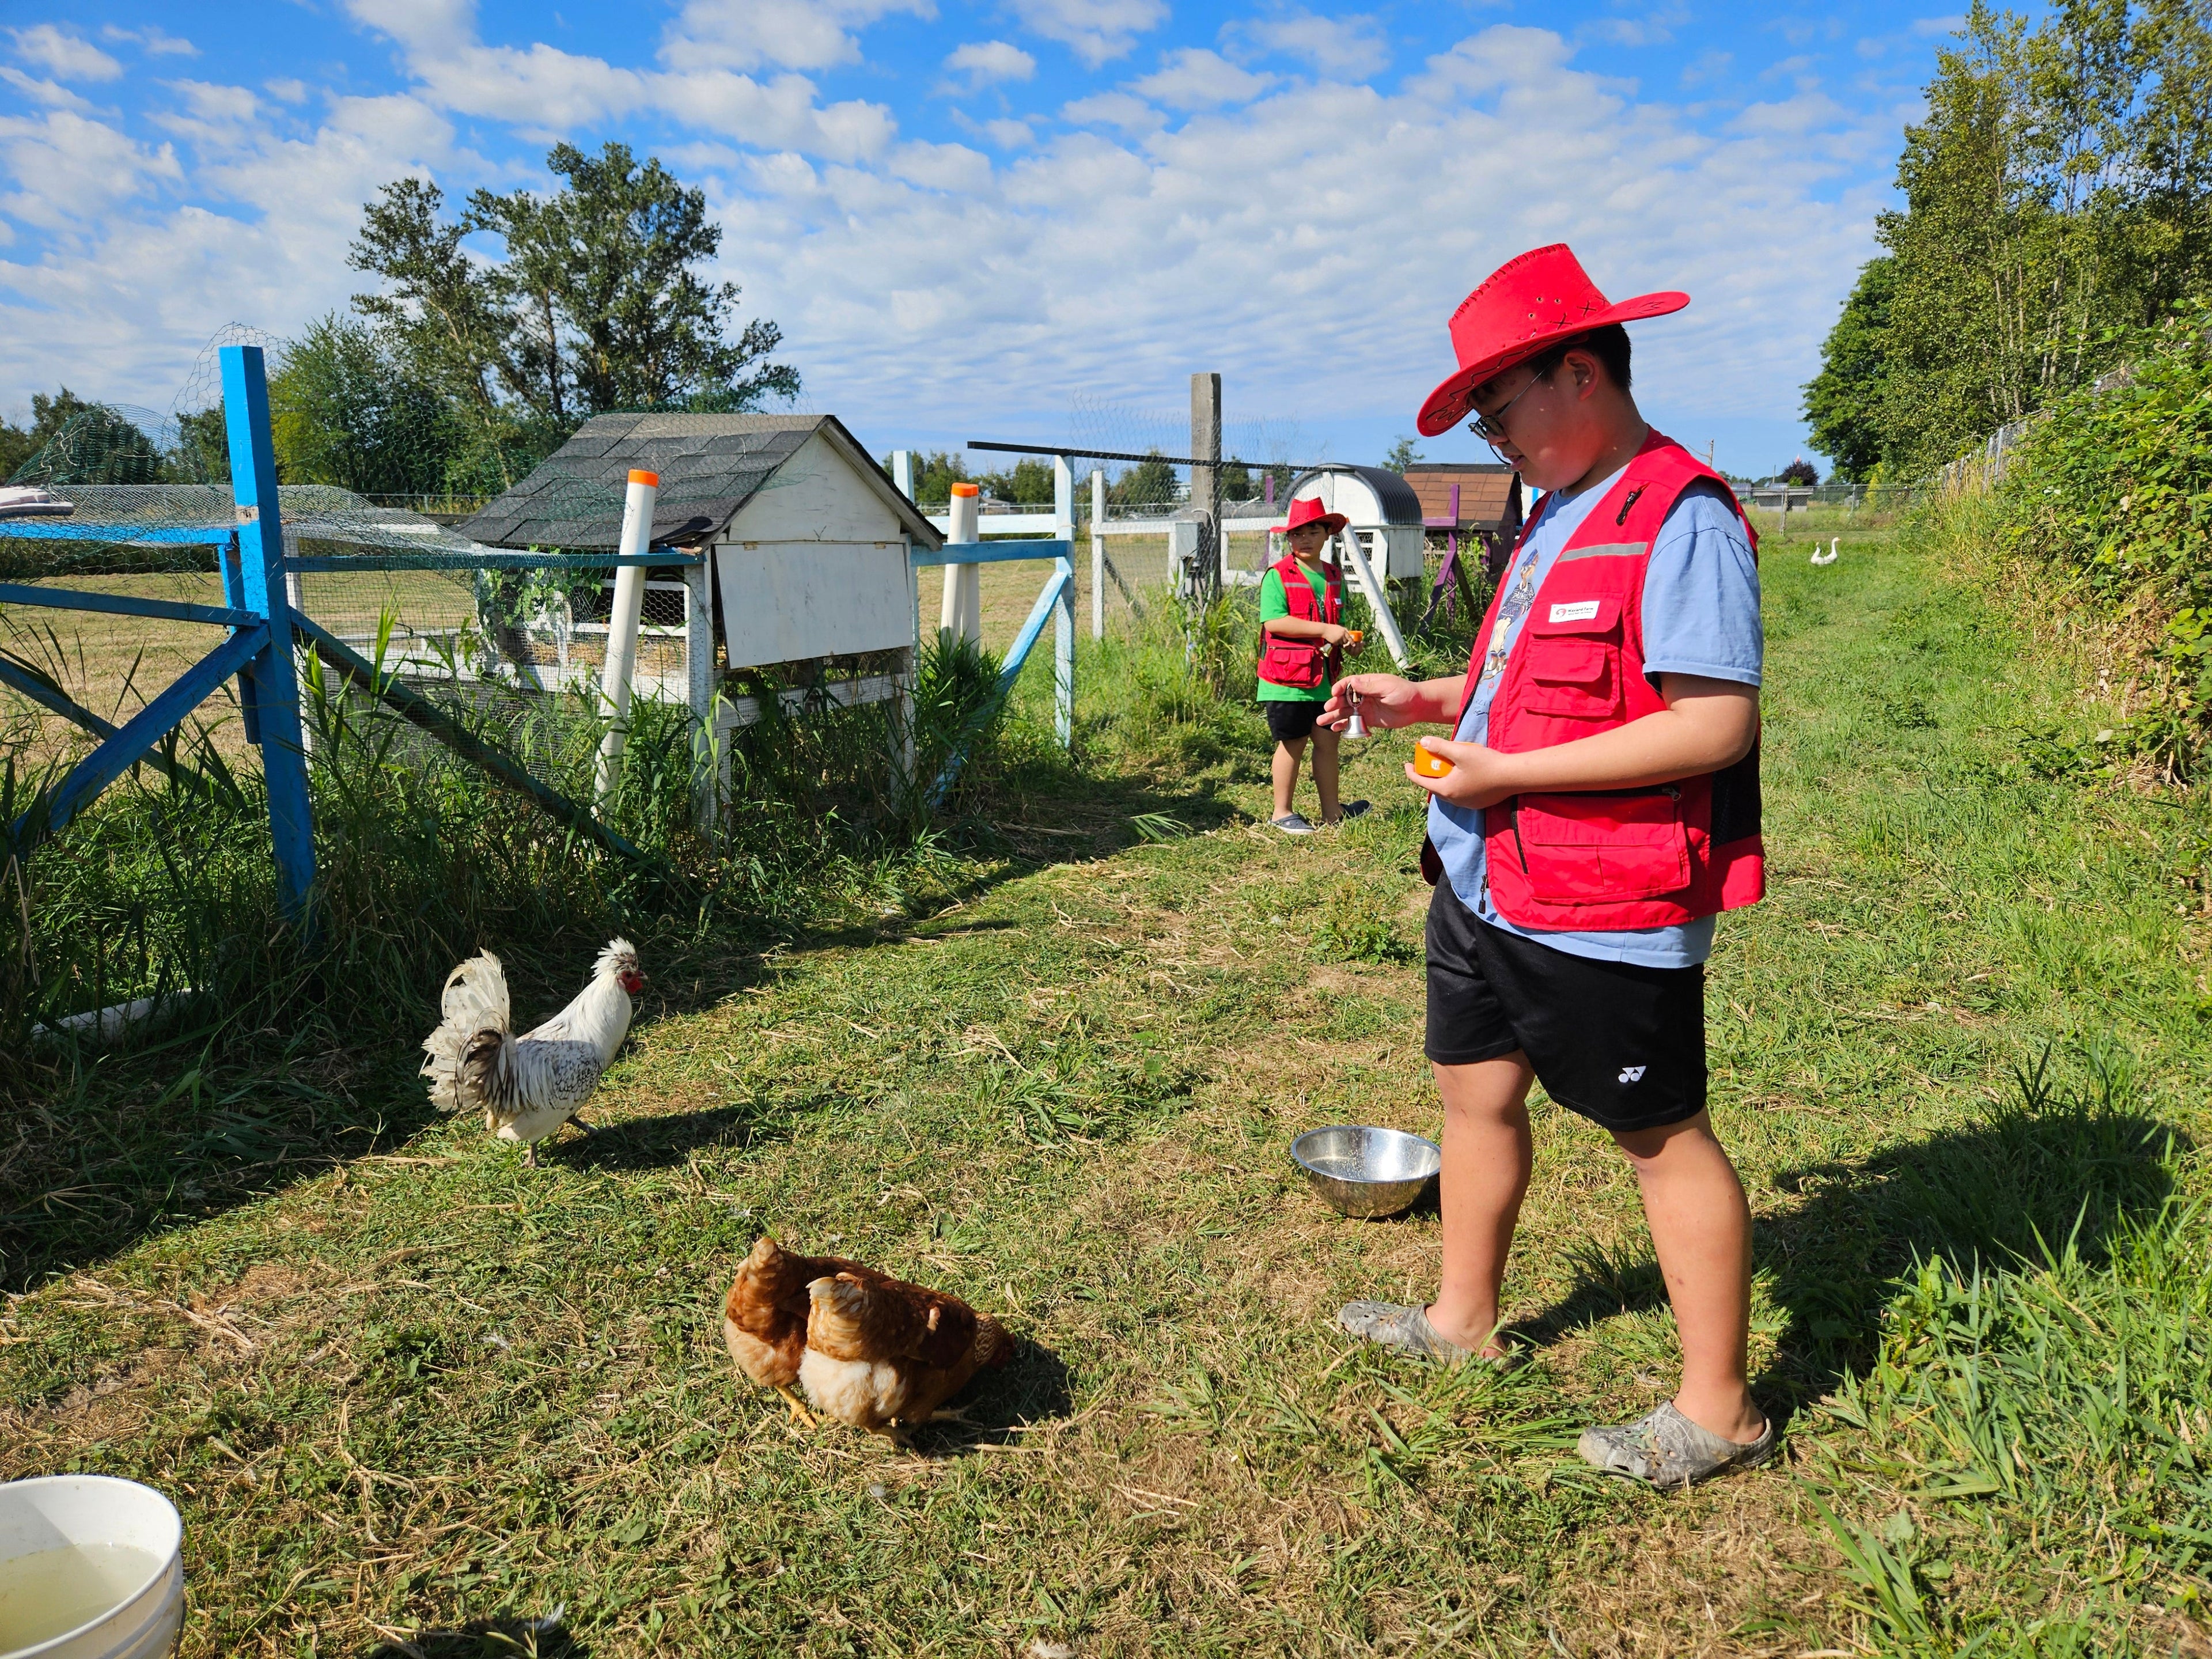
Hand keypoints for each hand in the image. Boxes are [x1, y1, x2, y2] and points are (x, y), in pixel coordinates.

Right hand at [1321, 673, 1412, 730]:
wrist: (1416, 707)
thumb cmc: (1404, 692)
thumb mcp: (1387, 687)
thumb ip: (1370, 686)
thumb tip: (1352, 681)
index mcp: (1367, 683)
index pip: (1348, 684)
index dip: (1339, 688)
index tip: (1334, 693)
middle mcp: (1363, 695)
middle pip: (1343, 699)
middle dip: (1334, 704)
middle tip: (1327, 709)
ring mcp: (1365, 708)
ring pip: (1345, 712)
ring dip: (1333, 716)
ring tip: (1322, 722)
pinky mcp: (1368, 720)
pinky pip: (1353, 722)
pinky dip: (1344, 725)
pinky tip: (1335, 729)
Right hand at [1322, 623, 1353, 647]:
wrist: (1325, 630)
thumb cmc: (1332, 628)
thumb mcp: (1339, 627)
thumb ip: (1344, 630)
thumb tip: (1349, 633)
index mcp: (1344, 631)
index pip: (1349, 637)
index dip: (1352, 642)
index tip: (1354, 645)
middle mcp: (1342, 635)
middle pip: (1345, 641)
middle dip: (1343, 641)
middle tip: (1339, 638)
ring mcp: (1339, 639)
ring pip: (1341, 643)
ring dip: (1339, 642)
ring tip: (1335, 637)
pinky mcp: (1335, 642)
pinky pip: (1337, 644)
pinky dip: (1335, 643)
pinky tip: (1333, 639)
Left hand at [1404, 736, 1522, 809]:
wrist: (1513, 776)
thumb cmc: (1486, 763)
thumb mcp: (1460, 751)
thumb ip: (1440, 746)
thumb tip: (1423, 742)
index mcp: (1446, 790)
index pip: (1421, 782)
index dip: (1411, 772)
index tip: (1407, 763)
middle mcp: (1455, 801)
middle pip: (1435, 788)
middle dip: (1429, 775)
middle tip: (1429, 762)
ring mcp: (1467, 804)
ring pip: (1448, 792)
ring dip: (1443, 780)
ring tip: (1446, 767)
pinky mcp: (1478, 803)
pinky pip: (1461, 795)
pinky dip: (1456, 785)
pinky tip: (1463, 774)